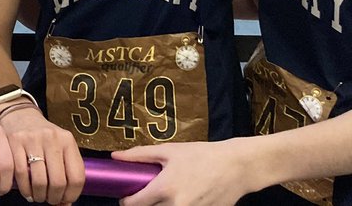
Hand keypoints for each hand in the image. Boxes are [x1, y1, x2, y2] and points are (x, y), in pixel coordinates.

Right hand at [0, 106, 83, 204]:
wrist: (21, 115)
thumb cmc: (43, 138)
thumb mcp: (60, 148)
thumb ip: (66, 172)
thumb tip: (66, 204)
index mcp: (67, 141)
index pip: (77, 177)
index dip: (72, 195)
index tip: (65, 199)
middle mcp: (52, 138)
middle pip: (58, 182)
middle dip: (54, 198)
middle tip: (50, 199)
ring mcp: (33, 139)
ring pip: (40, 181)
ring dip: (39, 196)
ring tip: (38, 196)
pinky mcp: (15, 142)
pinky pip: (21, 175)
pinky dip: (25, 189)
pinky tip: (27, 190)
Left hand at [114, 140, 249, 205]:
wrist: (236, 167)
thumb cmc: (201, 155)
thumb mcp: (169, 151)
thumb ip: (140, 155)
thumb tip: (115, 157)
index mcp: (165, 189)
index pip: (134, 205)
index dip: (126, 201)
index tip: (127, 195)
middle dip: (144, 204)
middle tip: (148, 193)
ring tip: (168, 194)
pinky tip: (185, 196)